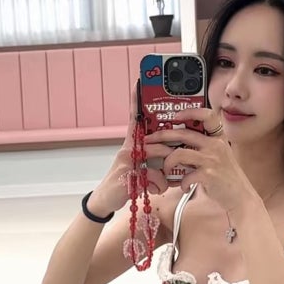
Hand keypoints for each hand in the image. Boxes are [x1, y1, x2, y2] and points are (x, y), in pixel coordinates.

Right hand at [85, 86, 166, 217]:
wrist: (105, 200)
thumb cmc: (125, 183)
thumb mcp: (140, 170)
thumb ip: (155, 164)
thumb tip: (173, 164)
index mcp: (131, 145)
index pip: (135, 119)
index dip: (137, 102)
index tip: (139, 83)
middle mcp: (128, 148)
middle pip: (158, 141)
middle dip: (170, 153)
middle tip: (177, 163)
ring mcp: (126, 160)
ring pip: (158, 158)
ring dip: (164, 175)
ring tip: (160, 184)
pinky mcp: (128, 174)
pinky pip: (154, 177)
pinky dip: (158, 186)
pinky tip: (151, 191)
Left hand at [143, 108, 257, 213]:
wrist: (241, 197)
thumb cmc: (226, 178)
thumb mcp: (218, 157)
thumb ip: (202, 149)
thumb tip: (178, 145)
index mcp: (218, 138)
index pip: (207, 115)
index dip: (190, 112)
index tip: (175, 116)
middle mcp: (215, 145)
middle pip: (183, 133)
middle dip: (162, 135)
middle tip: (149, 140)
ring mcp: (212, 159)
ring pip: (179, 153)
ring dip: (167, 162)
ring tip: (165, 169)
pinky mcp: (209, 174)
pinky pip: (186, 175)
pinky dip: (181, 183)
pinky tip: (183, 187)